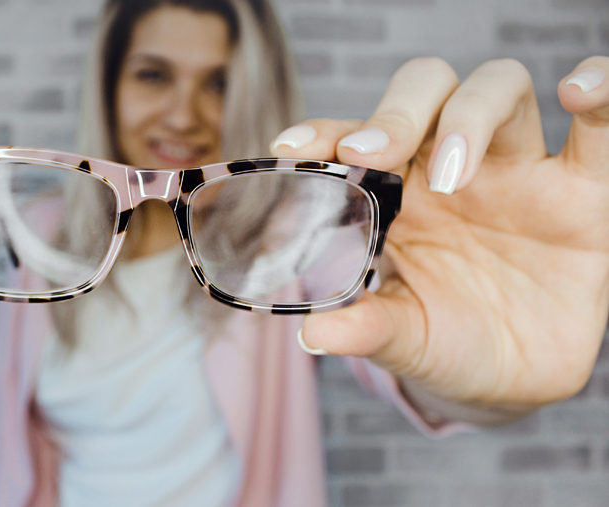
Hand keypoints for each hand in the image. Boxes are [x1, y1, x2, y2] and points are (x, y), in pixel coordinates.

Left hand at [272, 57, 608, 415]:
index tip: (292, 148)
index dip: (325, 131)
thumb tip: (313, 334)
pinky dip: (602, 90)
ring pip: (497, 88)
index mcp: (395, 193)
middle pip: (425, 92)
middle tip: (369, 156)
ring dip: (469, 114)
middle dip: (394, 112)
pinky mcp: (582, 190)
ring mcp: (516, 171)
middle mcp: (450, 167)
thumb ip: (366, 328)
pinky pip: (602, 127)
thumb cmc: (444, 342)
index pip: (356, 138)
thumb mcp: (402, 339)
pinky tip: (579, 93)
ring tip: (452, 175)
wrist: (512, 378)